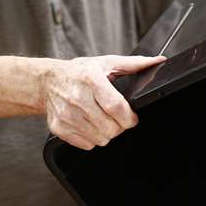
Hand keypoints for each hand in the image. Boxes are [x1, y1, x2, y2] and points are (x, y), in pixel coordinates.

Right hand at [40, 55, 164, 149]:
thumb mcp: (106, 63)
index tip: (132, 117)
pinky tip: (89, 124)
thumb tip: (157, 61)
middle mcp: (77, 98)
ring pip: (101, 139)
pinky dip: (92, 138)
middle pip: (111, 127)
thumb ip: (133, 64)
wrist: (48, 81)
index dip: (129, 117)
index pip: (116, 107)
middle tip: (116, 117)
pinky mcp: (59, 128)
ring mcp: (67, 115)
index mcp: (91, 80)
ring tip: (101, 119)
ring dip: (107, 132)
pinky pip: (87, 145)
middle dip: (120, 126)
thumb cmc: (78, 73)